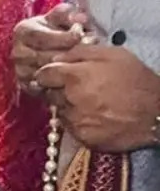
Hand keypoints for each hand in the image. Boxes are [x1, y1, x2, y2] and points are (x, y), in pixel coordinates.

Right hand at [13, 3, 88, 94]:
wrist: (45, 47)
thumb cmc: (55, 29)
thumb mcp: (60, 15)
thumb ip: (68, 13)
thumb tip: (79, 19)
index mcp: (23, 31)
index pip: (41, 37)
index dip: (63, 37)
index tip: (81, 34)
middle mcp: (18, 52)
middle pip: (46, 57)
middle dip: (70, 53)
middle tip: (89, 49)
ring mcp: (21, 71)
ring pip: (47, 74)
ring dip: (69, 68)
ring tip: (85, 61)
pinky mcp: (27, 86)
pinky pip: (46, 88)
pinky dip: (62, 83)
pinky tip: (75, 75)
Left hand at [37, 44, 159, 151]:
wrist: (156, 113)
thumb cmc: (136, 79)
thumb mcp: (112, 54)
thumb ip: (80, 52)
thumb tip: (57, 58)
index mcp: (74, 77)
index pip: (42, 76)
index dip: (48, 74)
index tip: (55, 75)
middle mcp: (70, 100)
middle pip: (49, 94)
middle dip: (57, 90)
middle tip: (76, 88)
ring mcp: (76, 121)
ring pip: (59, 111)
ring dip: (67, 106)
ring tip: (89, 102)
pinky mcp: (83, 138)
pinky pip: (70, 128)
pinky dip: (77, 121)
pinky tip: (94, 116)